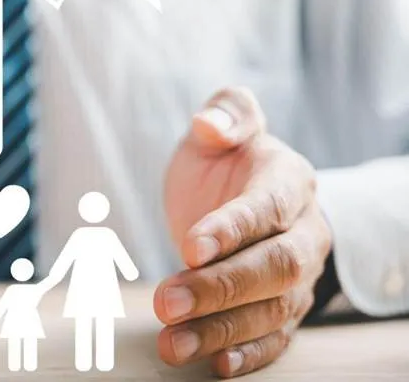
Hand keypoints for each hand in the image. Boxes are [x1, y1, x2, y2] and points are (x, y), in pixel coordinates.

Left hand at [156, 87, 331, 377]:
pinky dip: (250, 353)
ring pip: (273, 309)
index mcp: (289, 181)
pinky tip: (217, 364)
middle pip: (275, 266)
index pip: (265, 208)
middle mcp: (304, 231)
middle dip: (220, 288)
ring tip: (173, 343)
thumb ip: (225, 114)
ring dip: (223, 329)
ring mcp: (300, 275)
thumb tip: (210, 124)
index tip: (190, 247)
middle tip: (166, 302)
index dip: (232, 229)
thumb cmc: (226, 161)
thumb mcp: (221, 130)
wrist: (249, 197)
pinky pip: (278, 337)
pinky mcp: (286, 307)